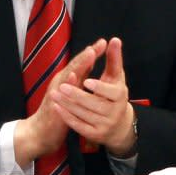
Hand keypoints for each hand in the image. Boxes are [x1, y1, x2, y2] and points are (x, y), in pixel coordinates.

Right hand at [14, 43, 103, 167]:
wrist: (41, 131)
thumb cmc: (58, 110)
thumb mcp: (70, 92)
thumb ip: (79, 77)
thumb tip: (89, 63)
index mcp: (65, 79)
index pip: (79, 63)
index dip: (90, 53)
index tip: (103, 42)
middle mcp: (59, 82)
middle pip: (74, 65)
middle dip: (86, 54)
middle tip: (97, 44)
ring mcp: (56, 92)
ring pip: (68, 74)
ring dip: (79, 63)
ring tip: (90, 53)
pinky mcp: (54, 103)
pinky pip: (63, 90)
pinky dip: (68, 82)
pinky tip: (75, 76)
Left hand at [51, 37, 136, 155]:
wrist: (118, 126)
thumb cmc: (115, 95)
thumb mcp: (116, 77)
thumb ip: (114, 59)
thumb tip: (114, 39)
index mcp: (121, 96)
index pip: (111, 92)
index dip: (99, 87)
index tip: (86, 80)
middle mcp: (115, 113)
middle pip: (94, 104)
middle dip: (77, 95)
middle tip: (62, 86)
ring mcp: (104, 125)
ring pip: (84, 115)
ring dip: (68, 105)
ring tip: (55, 94)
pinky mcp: (94, 134)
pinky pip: (79, 126)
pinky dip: (67, 117)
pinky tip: (57, 108)